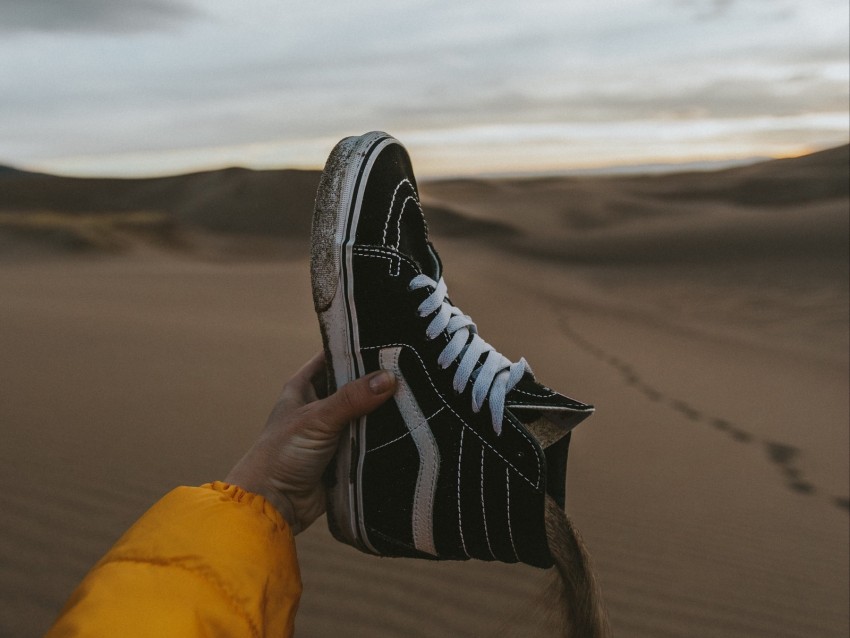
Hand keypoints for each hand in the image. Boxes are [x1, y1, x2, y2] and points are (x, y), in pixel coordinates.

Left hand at [225, 352, 395, 533]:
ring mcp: (334, 430)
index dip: (357, 348)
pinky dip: (385, 435)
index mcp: (304, 386)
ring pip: (366, 412)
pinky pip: (371, 439)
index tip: (389, 339)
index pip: (334, 356)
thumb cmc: (282, 454)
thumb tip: (389, 378)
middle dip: (378, 380)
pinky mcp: (346, 454)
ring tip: (419, 392)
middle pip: (355, 384)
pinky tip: (412, 424)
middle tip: (411, 367)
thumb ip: (352, 399)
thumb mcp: (316, 419)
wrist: (274, 505)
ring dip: (385, 409)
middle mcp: (320, 404)